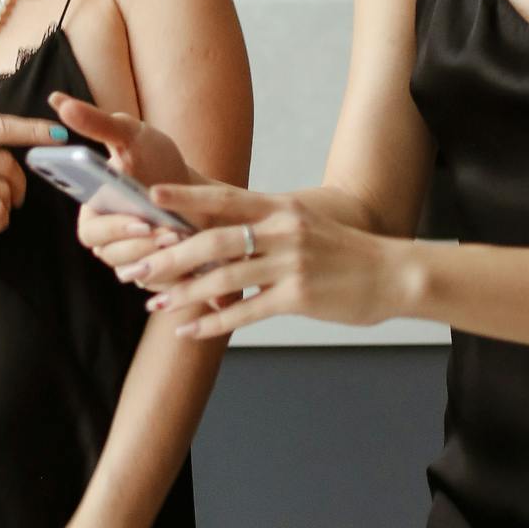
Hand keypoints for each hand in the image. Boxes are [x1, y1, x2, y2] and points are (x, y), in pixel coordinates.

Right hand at [48, 91, 192, 283]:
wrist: (198, 191)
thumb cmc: (158, 163)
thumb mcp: (130, 136)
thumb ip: (96, 122)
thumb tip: (58, 101)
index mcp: (95, 210)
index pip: (89, 230)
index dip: (111, 229)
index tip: (137, 218)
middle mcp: (108, 239)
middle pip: (110, 253)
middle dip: (137, 242)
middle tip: (160, 228)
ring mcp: (130, 259)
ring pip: (133, 269)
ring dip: (156, 254)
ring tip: (178, 235)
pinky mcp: (153, 274)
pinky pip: (156, 282)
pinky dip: (172, 270)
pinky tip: (187, 256)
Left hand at [131, 182, 399, 339]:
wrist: (393, 273)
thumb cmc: (346, 252)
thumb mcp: (306, 226)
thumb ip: (267, 227)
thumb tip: (225, 235)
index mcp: (280, 208)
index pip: (224, 198)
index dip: (185, 196)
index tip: (150, 196)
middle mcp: (282, 230)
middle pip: (213, 240)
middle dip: (169, 256)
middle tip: (135, 268)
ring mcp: (290, 264)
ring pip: (223, 278)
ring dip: (184, 294)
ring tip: (155, 305)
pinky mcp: (298, 296)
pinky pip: (246, 312)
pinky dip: (213, 322)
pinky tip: (191, 331)